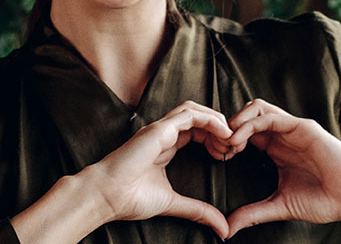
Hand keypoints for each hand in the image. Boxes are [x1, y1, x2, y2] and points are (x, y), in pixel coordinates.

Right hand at [78, 100, 236, 237]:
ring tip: (230, 139)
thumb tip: (223, 229)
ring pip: (195, 111)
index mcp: (165, 146)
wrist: (107, 196)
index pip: (196, 131)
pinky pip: (189, 115)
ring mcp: (160, 129)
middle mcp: (163, 134)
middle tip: (233, 148)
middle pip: (199, 118)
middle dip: (220, 129)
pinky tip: (223, 133)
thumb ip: (198, 211)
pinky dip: (210, 120)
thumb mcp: (174, 204)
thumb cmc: (130, 198)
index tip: (228, 156)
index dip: (215, 139)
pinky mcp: (159, 129)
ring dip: (217, 121)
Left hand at [224, 99, 340, 237]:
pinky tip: (239, 141)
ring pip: (256, 108)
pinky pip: (270, 117)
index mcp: (276, 149)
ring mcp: (292, 129)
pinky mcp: (303, 128)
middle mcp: (283, 135)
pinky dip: (249, 125)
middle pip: (246, 115)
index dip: (227, 141)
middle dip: (227, 128)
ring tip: (228, 144)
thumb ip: (253, 213)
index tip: (218, 158)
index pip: (244, 132)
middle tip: (219, 149)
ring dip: (236, 122)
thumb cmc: (324, 201)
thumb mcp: (279, 206)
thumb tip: (226, 229)